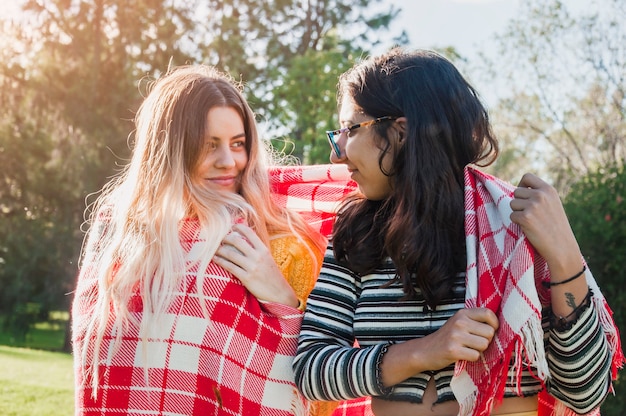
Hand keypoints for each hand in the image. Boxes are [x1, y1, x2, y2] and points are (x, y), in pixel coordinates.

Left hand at [214, 224, 298, 307]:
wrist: (280, 293)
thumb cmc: (272, 276)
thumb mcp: (268, 259)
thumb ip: (257, 250)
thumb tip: (244, 240)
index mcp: (264, 250)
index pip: (249, 232)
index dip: (238, 227)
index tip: (230, 226)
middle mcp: (258, 256)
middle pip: (237, 241)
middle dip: (225, 238)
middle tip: (218, 239)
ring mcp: (252, 267)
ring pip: (231, 254)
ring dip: (219, 250)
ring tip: (212, 248)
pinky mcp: (247, 278)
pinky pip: (230, 267)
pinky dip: (220, 261)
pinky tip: (215, 259)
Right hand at [381, 307, 498, 386]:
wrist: (425, 350)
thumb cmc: (447, 337)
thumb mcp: (458, 323)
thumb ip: (475, 321)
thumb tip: (499, 326)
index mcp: (462, 313)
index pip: (488, 313)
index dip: (494, 324)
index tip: (489, 330)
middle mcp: (459, 322)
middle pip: (489, 332)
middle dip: (485, 340)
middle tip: (474, 342)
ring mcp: (456, 336)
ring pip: (484, 345)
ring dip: (478, 350)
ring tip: (467, 348)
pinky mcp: (454, 350)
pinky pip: (475, 356)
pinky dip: (471, 358)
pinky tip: (462, 355)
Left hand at [509, 173, 581, 273]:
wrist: (562, 247)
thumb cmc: (555, 227)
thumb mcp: (552, 204)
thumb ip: (539, 195)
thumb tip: (516, 189)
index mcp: (548, 190)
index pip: (527, 176)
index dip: (521, 185)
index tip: (523, 195)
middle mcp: (541, 195)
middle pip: (516, 192)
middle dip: (519, 203)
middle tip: (530, 214)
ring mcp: (533, 206)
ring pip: (512, 204)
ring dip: (517, 213)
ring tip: (531, 221)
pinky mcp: (526, 218)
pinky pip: (511, 216)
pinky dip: (517, 223)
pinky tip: (529, 228)